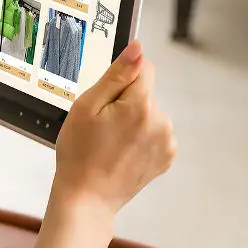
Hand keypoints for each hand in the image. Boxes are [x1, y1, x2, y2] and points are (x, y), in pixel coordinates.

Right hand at [52, 41, 175, 214]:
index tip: (107, 98)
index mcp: (141, 105)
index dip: (122, 78)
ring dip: (135, 120)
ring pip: (151, 112)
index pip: (143, 68)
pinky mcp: (167, 156)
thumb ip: (116, 74)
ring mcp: (167, 141)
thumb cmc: (79, 154)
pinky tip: (122, 152)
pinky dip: (141, 137)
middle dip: (126, 102)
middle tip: (103, 126)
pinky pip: (155, 132)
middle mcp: (161, 121)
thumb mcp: (87, 107)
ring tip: (111, 142)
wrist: (87, 198)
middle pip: (146, 92)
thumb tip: (138, 49)